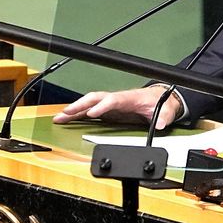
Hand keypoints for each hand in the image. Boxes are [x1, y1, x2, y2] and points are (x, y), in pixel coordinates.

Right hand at [51, 85, 183, 129]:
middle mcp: (115, 99)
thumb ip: (163, 118)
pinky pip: (89, 111)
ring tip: (58, 118)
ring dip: (73, 111)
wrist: (159, 99)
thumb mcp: (164, 111)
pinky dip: (77, 115)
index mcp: (128, 98)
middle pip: (94, 98)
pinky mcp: (107, 111)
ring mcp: (110, 104)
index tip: (92, 113)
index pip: (112, 100)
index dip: (101, 106)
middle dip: (79, 105)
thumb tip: (162, 123)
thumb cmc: (158, 103)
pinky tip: (65, 120)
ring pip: (88, 104)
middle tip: (66, 113)